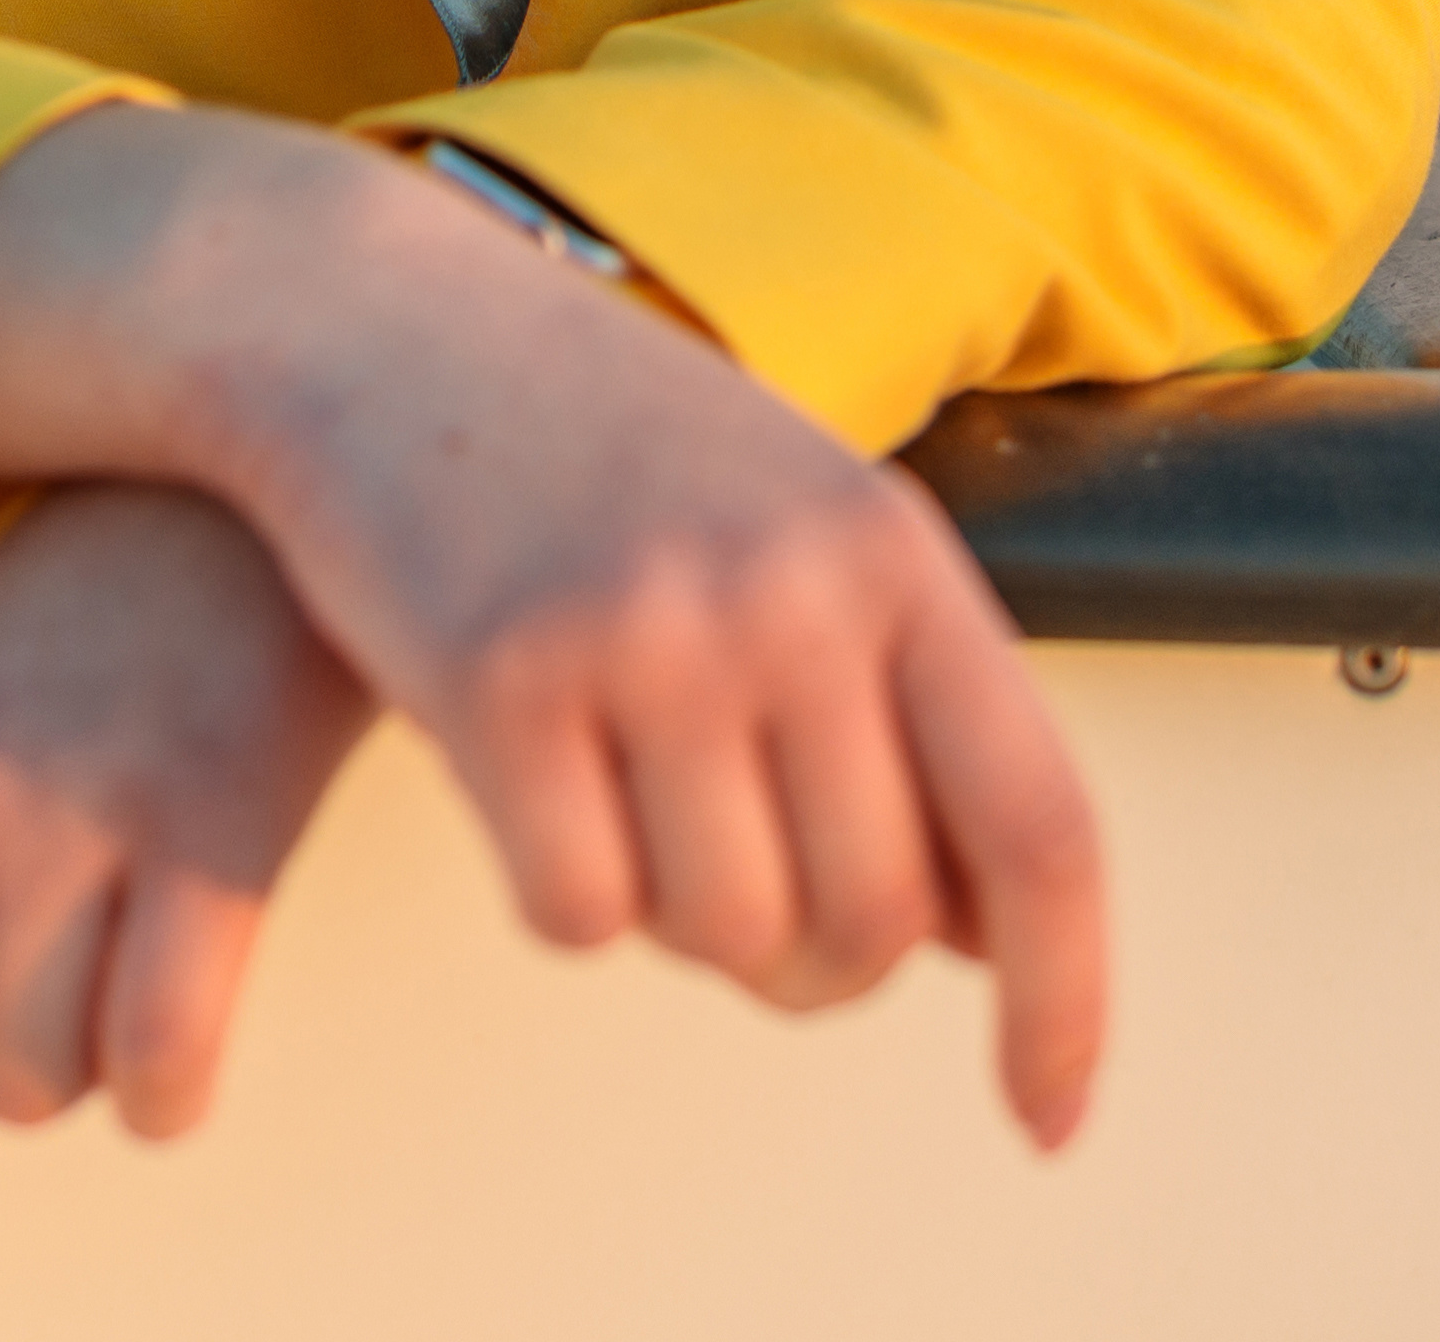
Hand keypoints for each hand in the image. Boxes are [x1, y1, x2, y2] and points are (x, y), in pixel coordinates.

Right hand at [0, 116, 1110, 1148]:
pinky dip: (559, 891)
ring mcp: (648, 631)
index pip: (1040, 829)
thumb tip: (988, 931)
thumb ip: (906, 700)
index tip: (1047, 1120)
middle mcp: (793, 592)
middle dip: (812, 963)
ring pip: (726, 936)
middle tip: (740, 896)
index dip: (1064, 1001)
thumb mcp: (799, 521)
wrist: (374, 320)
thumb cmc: (595, 440)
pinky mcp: (503, 679)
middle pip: (874, 922)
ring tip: (628, 797)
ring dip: (678, 921)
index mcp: (896, 554)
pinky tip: (528, 776)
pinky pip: (579, 916)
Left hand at [0, 481, 368, 1269]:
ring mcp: (67, 819)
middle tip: (23, 972)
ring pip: (29, 1095)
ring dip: (76, 1067)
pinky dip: (170, 1084)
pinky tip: (179, 1016)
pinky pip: (158, 1064)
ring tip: (109, 938)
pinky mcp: (208, 835)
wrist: (243, 489)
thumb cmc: (77, 612)